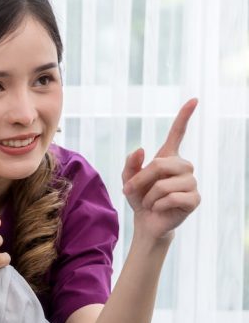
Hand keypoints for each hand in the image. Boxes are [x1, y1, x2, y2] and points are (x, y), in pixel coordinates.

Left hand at [122, 99, 200, 242]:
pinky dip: (158, 205)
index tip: (193, 100)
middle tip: (130, 191)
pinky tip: (159, 209)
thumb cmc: (140, 199)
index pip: (178, 133)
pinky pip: (172, 198)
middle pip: (160, 164)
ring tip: (150, 203)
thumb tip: (141, 149)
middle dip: (141, 180)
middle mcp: (184, 167)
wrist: (147, 222)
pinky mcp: (194, 199)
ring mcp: (191, 182)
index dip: (184, 116)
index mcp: (169, 158)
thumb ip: (130, 165)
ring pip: (164, 185)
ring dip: (149, 197)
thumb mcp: (129, 180)